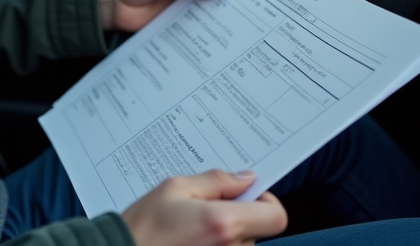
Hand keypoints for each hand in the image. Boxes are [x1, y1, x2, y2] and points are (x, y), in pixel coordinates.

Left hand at [98, 0, 230, 31]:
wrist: (112, 3)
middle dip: (238, 0)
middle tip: (256, 13)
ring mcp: (193, 2)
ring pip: (217, 10)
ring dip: (226, 18)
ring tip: (243, 29)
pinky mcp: (186, 21)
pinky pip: (203, 27)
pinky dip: (212, 32)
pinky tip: (222, 40)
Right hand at [121, 170, 286, 245]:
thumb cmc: (144, 227)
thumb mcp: (175, 188)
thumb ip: (216, 180)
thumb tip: (244, 179)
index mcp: (224, 224)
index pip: (275, 216)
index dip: (265, 202)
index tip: (246, 194)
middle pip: (257, 228)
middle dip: (237, 214)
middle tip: (204, 208)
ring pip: (241, 242)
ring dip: (225, 231)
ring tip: (191, 227)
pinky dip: (215, 244)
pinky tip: (190, 240)